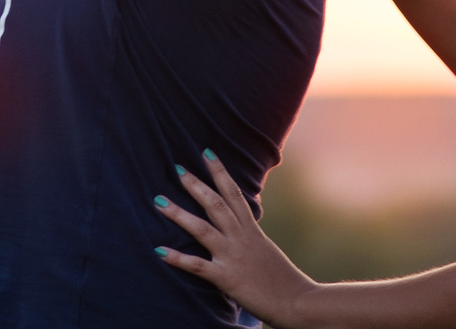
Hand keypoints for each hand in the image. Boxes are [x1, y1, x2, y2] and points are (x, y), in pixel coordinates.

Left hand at [151, 152, 321, 325]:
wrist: (297, 302)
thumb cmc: (282, 281)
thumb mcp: (265, 251)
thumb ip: (250, 239)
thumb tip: (239, 228)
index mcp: (251, 231)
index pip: (234, 194)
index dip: (220, 172)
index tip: (206, 153)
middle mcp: (241, 238)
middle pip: (216, 205)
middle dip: (196, 185)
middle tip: (177, 168)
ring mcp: (233, 256)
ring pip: (203, 229)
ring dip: (179, 214)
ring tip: (158, 201)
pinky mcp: (226, 278)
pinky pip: (197, 265)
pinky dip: (177, 258)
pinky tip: (159, 250)